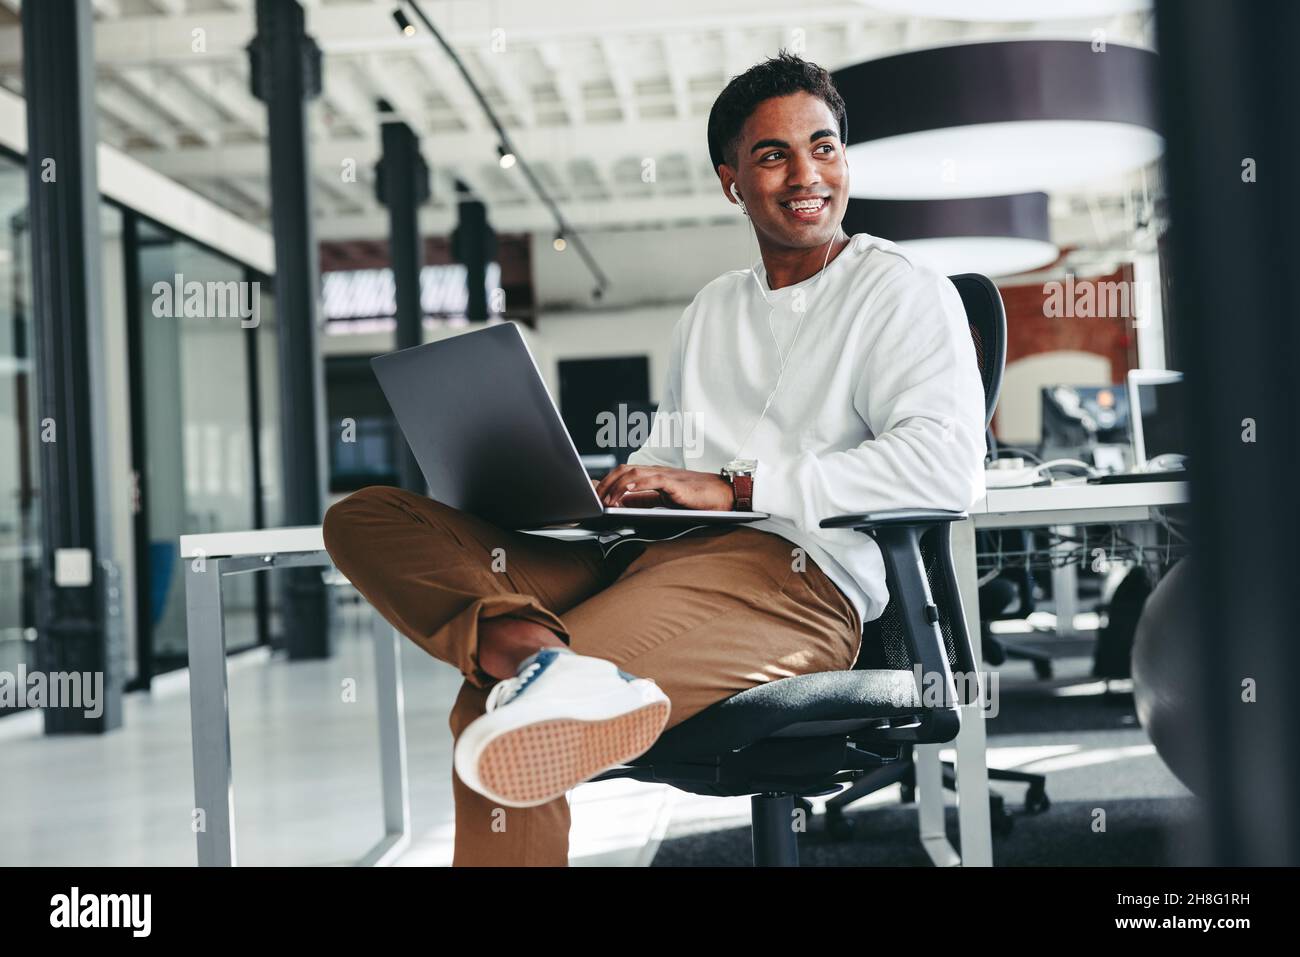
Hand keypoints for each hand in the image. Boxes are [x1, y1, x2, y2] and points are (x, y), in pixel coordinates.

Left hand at [595, 465, 734, 510]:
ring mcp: (666, 476)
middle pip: (624, 470)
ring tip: (606, 500)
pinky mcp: (676, 484)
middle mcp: (657, 472)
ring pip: (634, 473)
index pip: (624, 473)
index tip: (593, 493)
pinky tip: (626, 491)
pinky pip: (653, 480)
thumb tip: (621, 504)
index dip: (606, 481)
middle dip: (606, 484)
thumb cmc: (697, 499)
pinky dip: (637, 484)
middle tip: (594, 499)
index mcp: (653, 476)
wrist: (723, 495)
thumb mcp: (664, 500)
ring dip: (616, 486)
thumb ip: (643, 499)